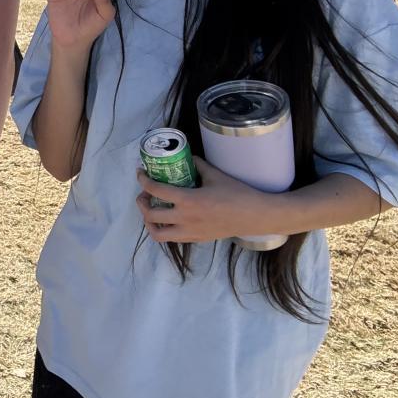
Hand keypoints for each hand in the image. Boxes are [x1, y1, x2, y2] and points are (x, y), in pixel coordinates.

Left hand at [135, 157, 276, 243]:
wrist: (256, 217)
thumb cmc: (237, 194)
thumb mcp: (215, 175)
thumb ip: (198, 165)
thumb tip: (187, 157)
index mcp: (188, 200)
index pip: (155, 190)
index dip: (143, 180)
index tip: (140, 173)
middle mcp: (185, 219)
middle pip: (150, 214)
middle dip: (142, 202)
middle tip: (144, 194)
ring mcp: (190, 232)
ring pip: (158, 234)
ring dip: (149, 222)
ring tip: (151, 212)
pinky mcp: (197, 239)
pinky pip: (172, 238)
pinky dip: (165, 229)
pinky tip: (168, 219)